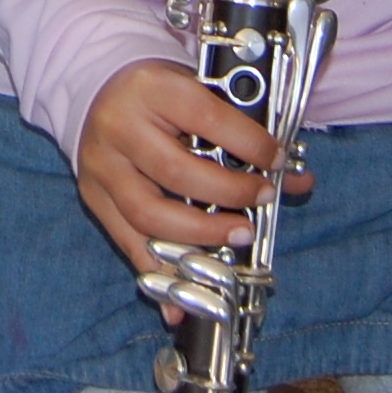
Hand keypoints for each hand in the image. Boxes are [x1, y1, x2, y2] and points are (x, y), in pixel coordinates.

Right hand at [76, 59, 311, 296]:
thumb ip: (246, 132)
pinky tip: (182, 304)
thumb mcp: (200, 95)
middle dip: (228, 194)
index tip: (276, 161)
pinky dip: (160, 276)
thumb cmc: (162, 97)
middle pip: (176, 171)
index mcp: (151, 88)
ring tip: (238, 237)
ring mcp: (103, 165)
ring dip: (200, 235)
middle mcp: (119, 125)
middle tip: (260, 201)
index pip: (205, 116)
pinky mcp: (94, 197)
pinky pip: (128, 244)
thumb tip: (297, 179)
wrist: (100, 93)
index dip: (247, 142)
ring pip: (149, 214)